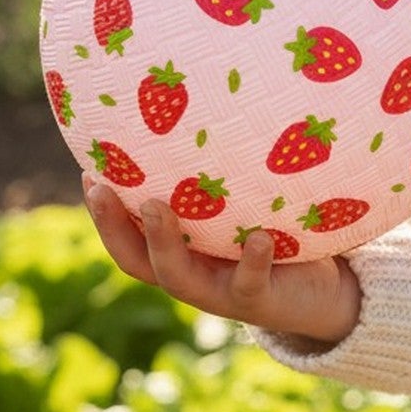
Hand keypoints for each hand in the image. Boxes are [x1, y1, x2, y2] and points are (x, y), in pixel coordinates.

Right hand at [82, 178, 362, 349]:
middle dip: (113, 225)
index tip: (87, 172)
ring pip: (179, 277)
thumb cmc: (278, 241)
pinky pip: (250, 282)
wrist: (322, 298)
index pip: (127, 239)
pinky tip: (260, 237)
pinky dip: (253, 260)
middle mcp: (191, 278)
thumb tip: (205, 109)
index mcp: (180, 256)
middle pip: (137, 260)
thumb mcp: (243, 211)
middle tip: (100, 187)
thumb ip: (220, 181)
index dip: (102, 213)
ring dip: (163, 243)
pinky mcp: (260, 301)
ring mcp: (221, 293)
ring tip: (156, 207)